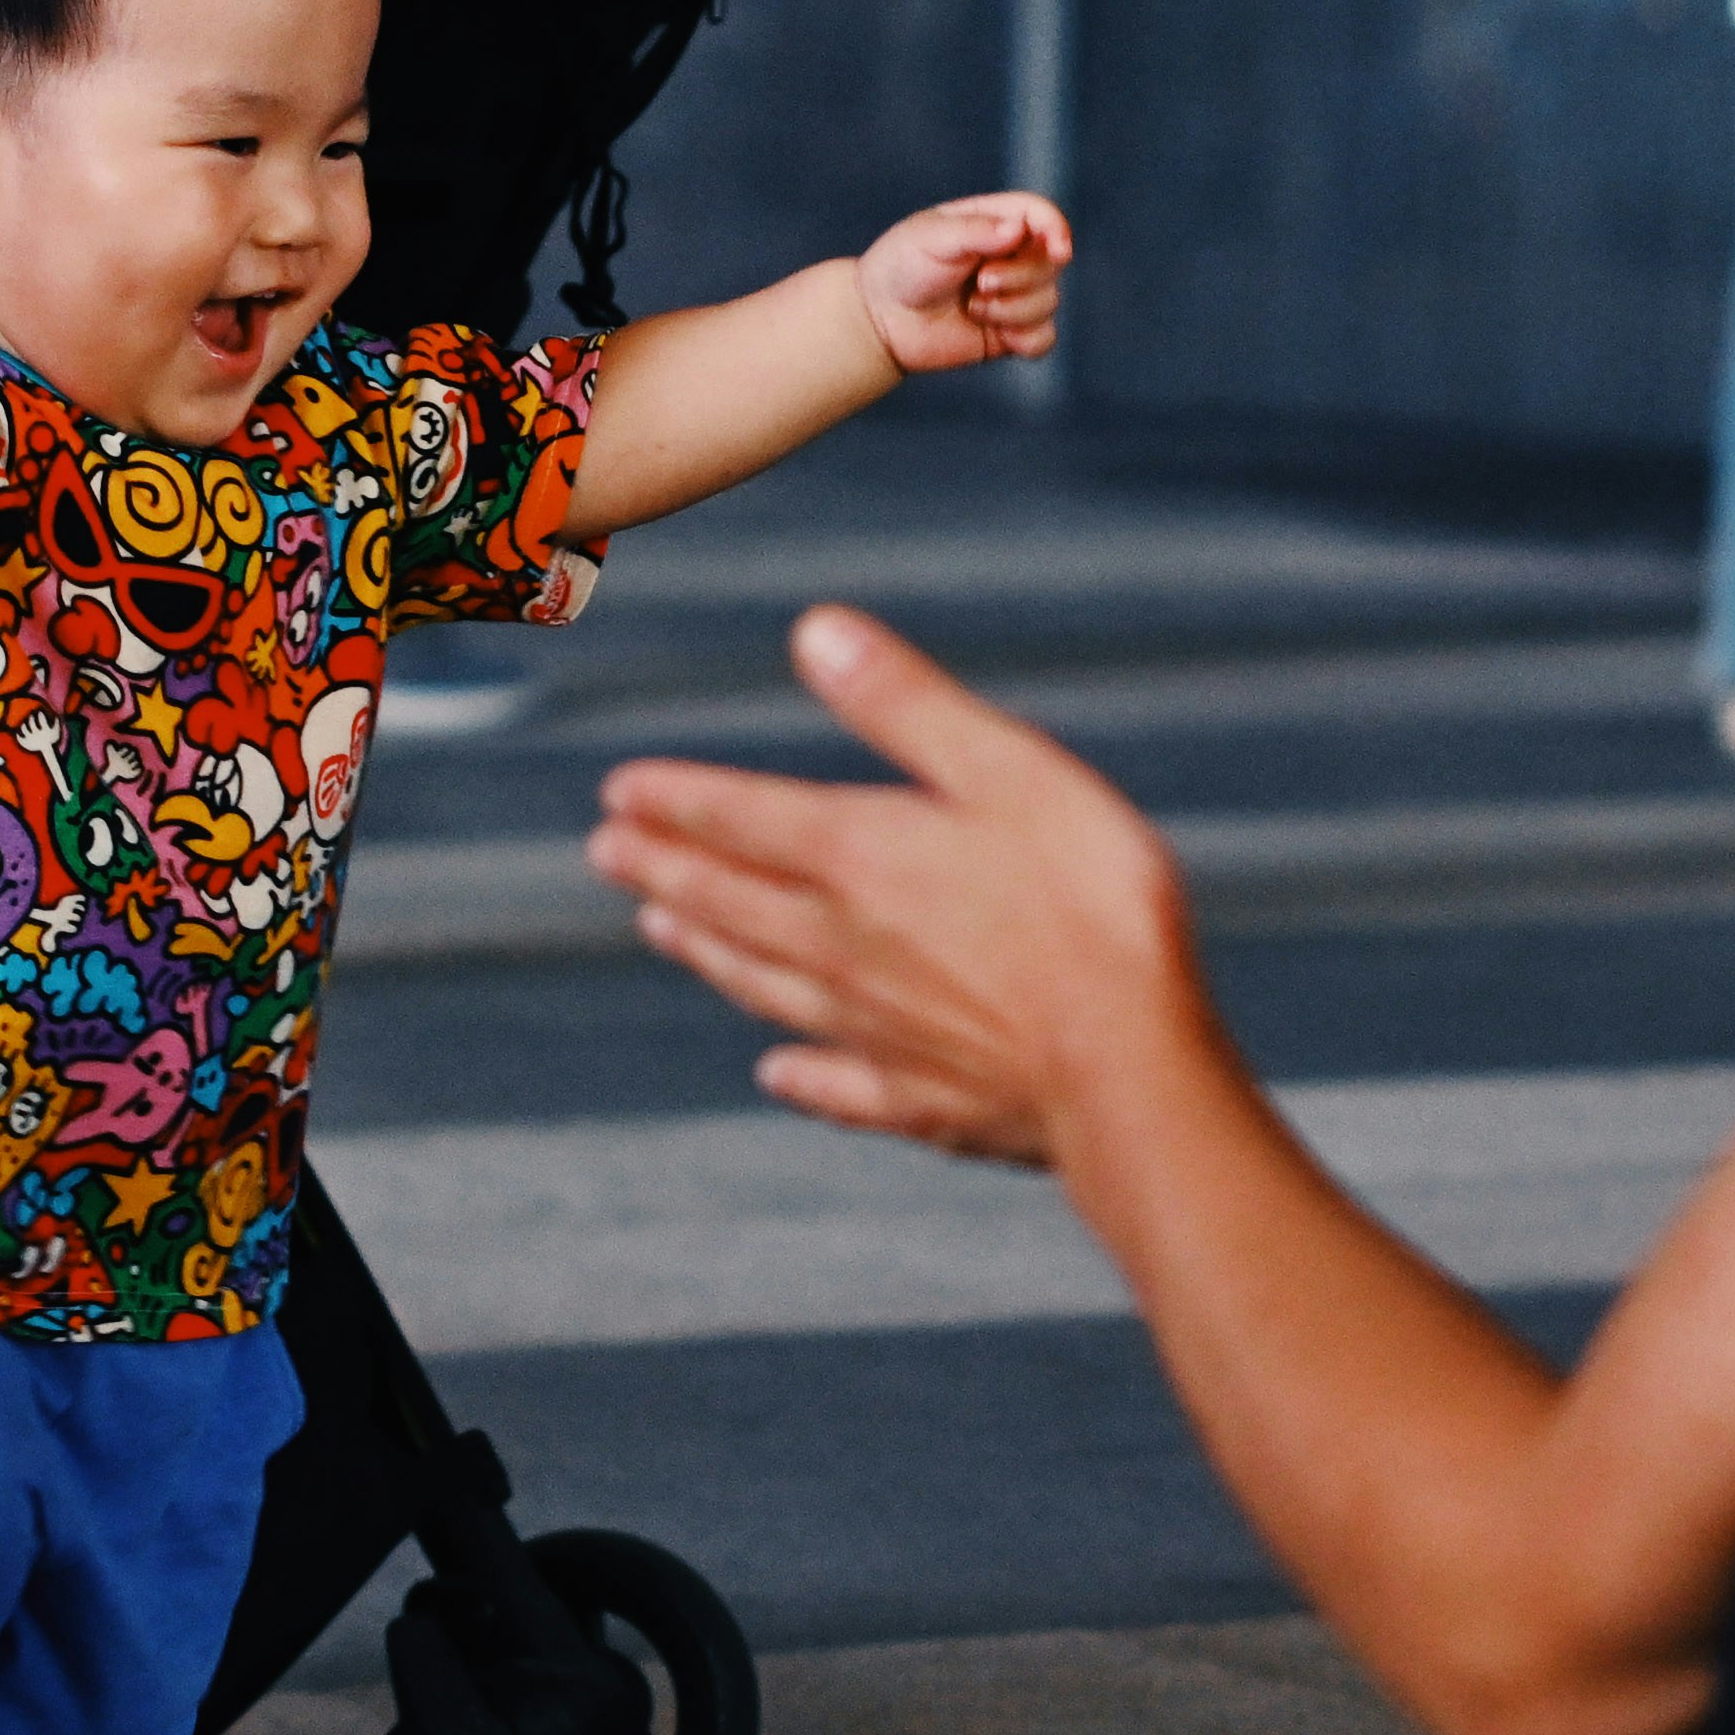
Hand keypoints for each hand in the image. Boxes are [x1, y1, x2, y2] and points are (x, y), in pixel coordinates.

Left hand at [591, 606, 1204, 1169]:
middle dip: (663, 870)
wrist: (1127, 1069)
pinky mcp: (921, 1103)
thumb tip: (814, 631)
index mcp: (860, 857)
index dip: (674, 800)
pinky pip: (837, 1088)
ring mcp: (876, 1032)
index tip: (617, 791)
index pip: (739, 819)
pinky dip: (798, 1078)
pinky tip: (775, 1075)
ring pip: (762, 985)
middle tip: (607, 851)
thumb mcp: (1007, 770)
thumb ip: (905, 705)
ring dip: (706, 952)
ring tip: (661, 930)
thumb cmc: (1090, 906)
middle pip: (729, 902)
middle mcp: (845, 947)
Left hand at [861, 191, 1071, 374]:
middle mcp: (1011, 255)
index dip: (1057, 230)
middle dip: (1021, 277)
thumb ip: (976, 231)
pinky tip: (1000, 336)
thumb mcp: (932, 238)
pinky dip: (1028, 339)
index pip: (1041, 216)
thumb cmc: (902, 266)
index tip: (1058, 251)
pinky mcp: (1010, 332)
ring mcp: (1013, 295)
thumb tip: (1018, 229)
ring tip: (972, 308)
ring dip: (1013, 309)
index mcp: (994, 221)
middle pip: (1050, 262)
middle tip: (980, 283)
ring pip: (1048, 301)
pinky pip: (1044, 338)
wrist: (879, 319)